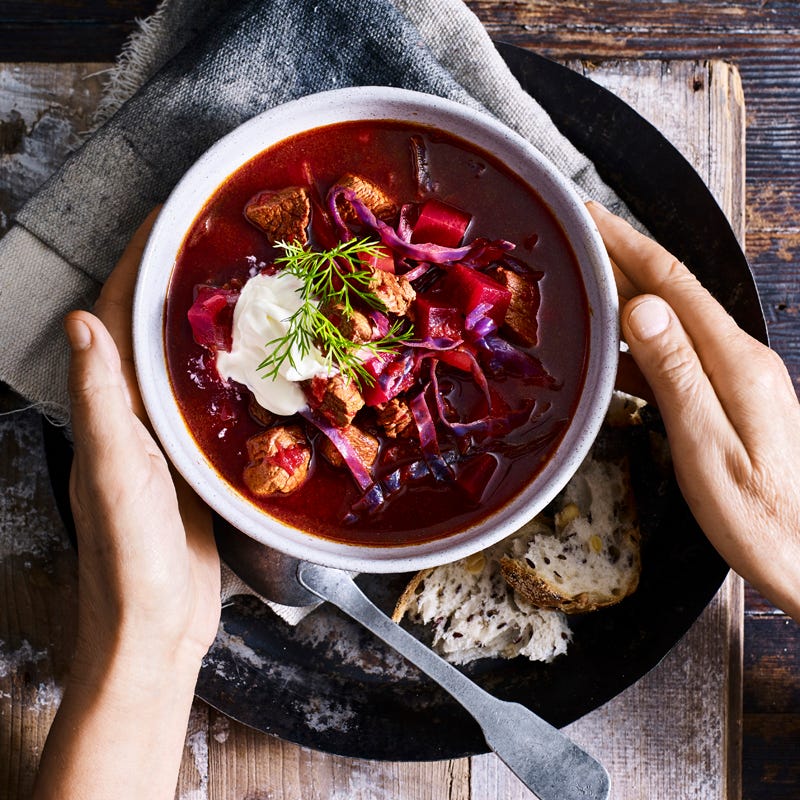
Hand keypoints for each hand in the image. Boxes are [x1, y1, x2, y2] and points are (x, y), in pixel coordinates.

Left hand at [34, 211, 220, 799]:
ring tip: (252, 289)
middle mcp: (133, 419)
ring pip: (186, 366)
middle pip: (152, 333)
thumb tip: (83, 320)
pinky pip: (213, 405)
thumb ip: (101, 403)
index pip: (115, 319)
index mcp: (107, 413)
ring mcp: (167, 442)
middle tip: (224, 244)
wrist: (155, 631)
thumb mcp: (116, 477)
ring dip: (209, 325)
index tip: (167, 217)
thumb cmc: (131, 561)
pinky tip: (266, 367)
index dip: (136, 264)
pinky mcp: (198, 466)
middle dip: (178, 283)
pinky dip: (233, 376)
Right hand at [589, 202, 799, 620]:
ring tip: (582, 285)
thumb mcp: (706, 447)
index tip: (589, 219)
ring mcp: (738, 374)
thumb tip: (641, 310)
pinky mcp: (732, 395)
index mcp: (735, 361)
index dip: (626, 245)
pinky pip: (676, 354)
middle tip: (576, 238)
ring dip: (626, 296)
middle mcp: (741, 357)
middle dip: (622, 256)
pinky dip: (638, 342)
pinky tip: (613, 350)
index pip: (672, 284)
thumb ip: (675, 374)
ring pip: (671, 320)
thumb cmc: (759, 517)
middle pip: (672, 292)